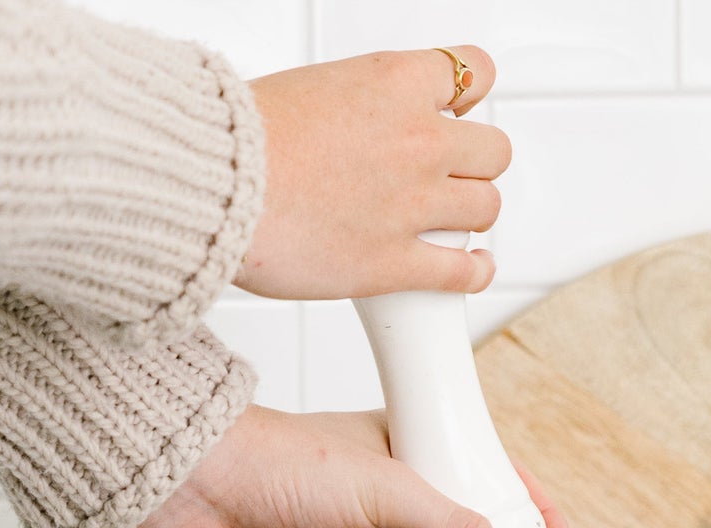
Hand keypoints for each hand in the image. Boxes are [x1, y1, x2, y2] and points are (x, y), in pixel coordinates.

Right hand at [238, 48, 508, 298]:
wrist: (218, 185)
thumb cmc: (244, 139)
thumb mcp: (313, 86)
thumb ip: (358, 105)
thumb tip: (361, 122)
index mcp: (394, 84)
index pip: (472, 73)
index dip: (469, 95)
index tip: (460, 109)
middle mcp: (416, 141)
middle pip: (492, 150)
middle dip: (476, 162)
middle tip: (455, 171)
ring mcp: (413, 204)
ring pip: (485, 206)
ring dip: (473, 213)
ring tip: (455, 218)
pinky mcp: (397, 262)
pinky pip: (464, 270)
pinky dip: (475, 270)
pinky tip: (473, 265)